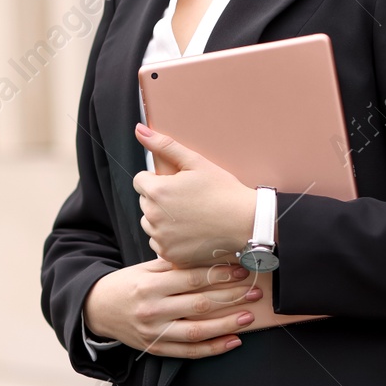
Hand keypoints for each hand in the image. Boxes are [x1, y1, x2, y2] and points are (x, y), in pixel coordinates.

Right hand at [83, 257, 262, 358]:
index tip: (241, 272)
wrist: (97, 309)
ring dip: (227, 324)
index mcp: (149, 284)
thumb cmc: (127, 284)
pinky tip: (233, 341)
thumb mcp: (144, 269)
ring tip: (248, 317)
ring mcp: (154, 332)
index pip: (190, 279)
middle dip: (230, 297)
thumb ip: (173, 265)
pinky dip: (213, 348)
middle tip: (254, 291)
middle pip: (198, 304)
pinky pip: (189, 352)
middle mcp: (152, 309)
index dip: (219, 275)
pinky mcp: (156, 348)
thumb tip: (210, 257)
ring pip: (197, 331)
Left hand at [131, 122, 256, 268]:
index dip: (159, 180)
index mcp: (157, 191)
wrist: (246, 224)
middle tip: (187, 200)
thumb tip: (139, 130)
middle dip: (160, 199)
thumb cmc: (223, 191)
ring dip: (162, 219)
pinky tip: (190, 232)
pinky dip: (170, 239)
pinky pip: (159, 243)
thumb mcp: (195, 162)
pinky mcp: (169, 254)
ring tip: (190, 216)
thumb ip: (164, 145)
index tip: (178, 184)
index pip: (141, 180)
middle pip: (145, 202)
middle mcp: (153, 216)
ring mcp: (161, 238)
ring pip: (150, 223)